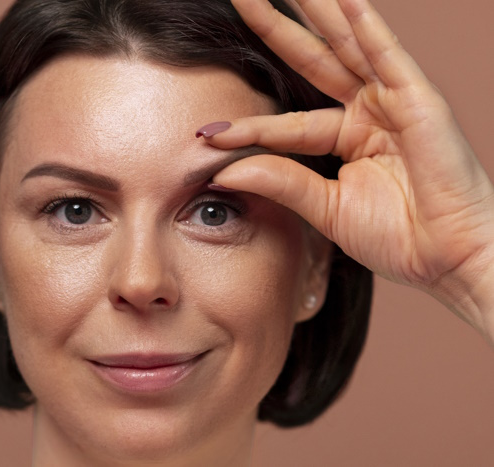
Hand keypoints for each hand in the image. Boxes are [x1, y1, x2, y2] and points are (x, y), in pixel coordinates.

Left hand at [200, 0, 493, 342]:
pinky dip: (368, 28)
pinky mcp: (419, 101)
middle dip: (277, 27)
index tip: (207, 133)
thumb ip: (281, 181)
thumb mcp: (326, 207)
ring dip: (318, 10)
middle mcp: (367, 110)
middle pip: (312, 58)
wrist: (446, 259)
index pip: (286, 122)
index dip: (248, 126)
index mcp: (347, 136)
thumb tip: (225, 171)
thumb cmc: (398, 237)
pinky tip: (345, 1)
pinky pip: (389, 58)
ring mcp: (393, 101)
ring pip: (347, 45)